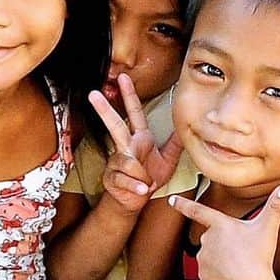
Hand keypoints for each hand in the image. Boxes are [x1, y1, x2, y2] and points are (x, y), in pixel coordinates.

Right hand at [88, 74, 183, 215]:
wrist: (134, 201)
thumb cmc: (149, 178)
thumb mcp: (167, 160)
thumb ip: (175, 143)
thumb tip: (186, 126)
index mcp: (139, 139)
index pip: (134, 114)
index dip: (130, 96)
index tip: (124, 78)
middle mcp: (125, 147)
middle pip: (114, 125)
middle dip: (104, 109)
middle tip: (93, 94)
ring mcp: (115, 162)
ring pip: (128, 162)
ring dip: (142, 175)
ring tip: (146, 182)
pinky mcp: (111, 178)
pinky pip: (127, 180)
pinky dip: (137, 186)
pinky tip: (142, 189)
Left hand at [168, 185, 279, 279]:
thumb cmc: (258, 256)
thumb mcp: (268, 227)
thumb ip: (275, 206)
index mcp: (219, 224)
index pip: (197, 210)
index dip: (183, 204)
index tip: (172, 200)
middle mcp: (206, 239)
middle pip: (213, 236)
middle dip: (224, 241)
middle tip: (243, 250)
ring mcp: (203, 258)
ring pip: (212, 254)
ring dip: (222, 257)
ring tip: (239, 263)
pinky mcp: (202, 275)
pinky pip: (210, 271)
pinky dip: (220, 273)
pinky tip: (232, 275)